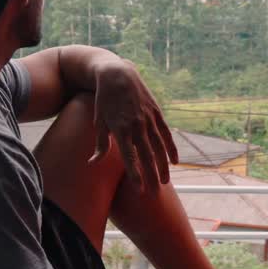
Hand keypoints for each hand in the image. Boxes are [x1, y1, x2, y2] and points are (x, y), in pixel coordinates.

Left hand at [89, 58, 178, 190]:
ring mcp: (149, 119)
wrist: (117, 74)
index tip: (139, 189)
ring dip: (163, 166)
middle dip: (151, 176)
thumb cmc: (104, 101)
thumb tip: (93, 163)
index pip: (130, 158)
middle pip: (147, 156)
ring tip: (165, 182)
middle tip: (154, 194)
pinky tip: (174, 161)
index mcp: (121, 129)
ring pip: (159, 147)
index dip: (136, 174)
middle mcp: (137, 125)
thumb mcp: (99, 122)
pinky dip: (171, 148)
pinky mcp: (157, 113)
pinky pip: (166, 134)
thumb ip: (100, 145)